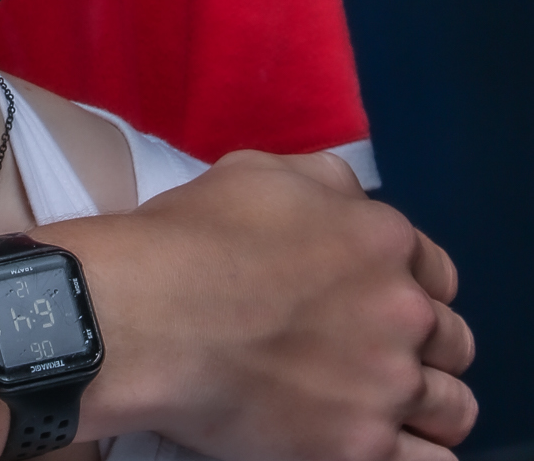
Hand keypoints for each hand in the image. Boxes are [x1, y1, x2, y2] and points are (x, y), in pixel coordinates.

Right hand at [58, 149, 475, 460]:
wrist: (151, 313)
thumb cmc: (195, 234)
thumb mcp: (263, 172)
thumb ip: (327, 188)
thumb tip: (350, 208)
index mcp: (384, 239)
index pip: (439, 273)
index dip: (412, 285)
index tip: (380, 300)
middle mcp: (403, 310)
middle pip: (453, 341)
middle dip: (423, 346)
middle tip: (376, 353)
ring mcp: (388, 383)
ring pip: (454, 409)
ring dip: (426, 405)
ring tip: (381, 405)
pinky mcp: (363, 447)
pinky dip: (415, 455)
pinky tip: (384, 444)